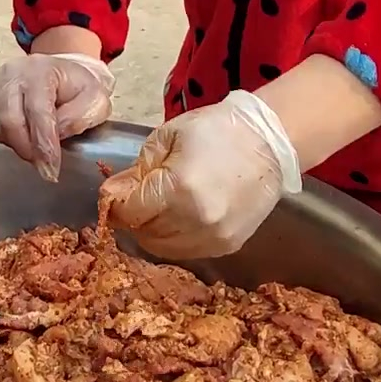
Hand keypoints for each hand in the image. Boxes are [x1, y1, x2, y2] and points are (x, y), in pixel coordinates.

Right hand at [0, 49, 113, 182]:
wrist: (61, 72)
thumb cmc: (78, 88)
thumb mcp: (95, 100)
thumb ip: (80, 118)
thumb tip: (56, 135)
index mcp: (42, 72)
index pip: (38, 113)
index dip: (44, 146)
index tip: (51, 171)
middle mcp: (12, 73)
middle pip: (10, 121)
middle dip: (26, 149)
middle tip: (41, 163)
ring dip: (12, 143)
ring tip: (31, 143)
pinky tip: (15, 136)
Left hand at [98, 90, 301, 260]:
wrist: (268, 141)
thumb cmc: (216, 130)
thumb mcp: (167, 138)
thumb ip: (137, 171)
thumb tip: (112, 194)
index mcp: (178, 188)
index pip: (129, 212)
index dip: (115, 204)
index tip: (114, 194)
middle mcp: (196, 221)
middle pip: (144, 234)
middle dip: (133, 217)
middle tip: (136, 198)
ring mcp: (215, 238)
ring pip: (163, 248)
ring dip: (152, 231)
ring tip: (158, 206)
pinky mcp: (228, 246)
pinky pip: (187, 251)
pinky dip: (175, 238)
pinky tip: (179, 216)